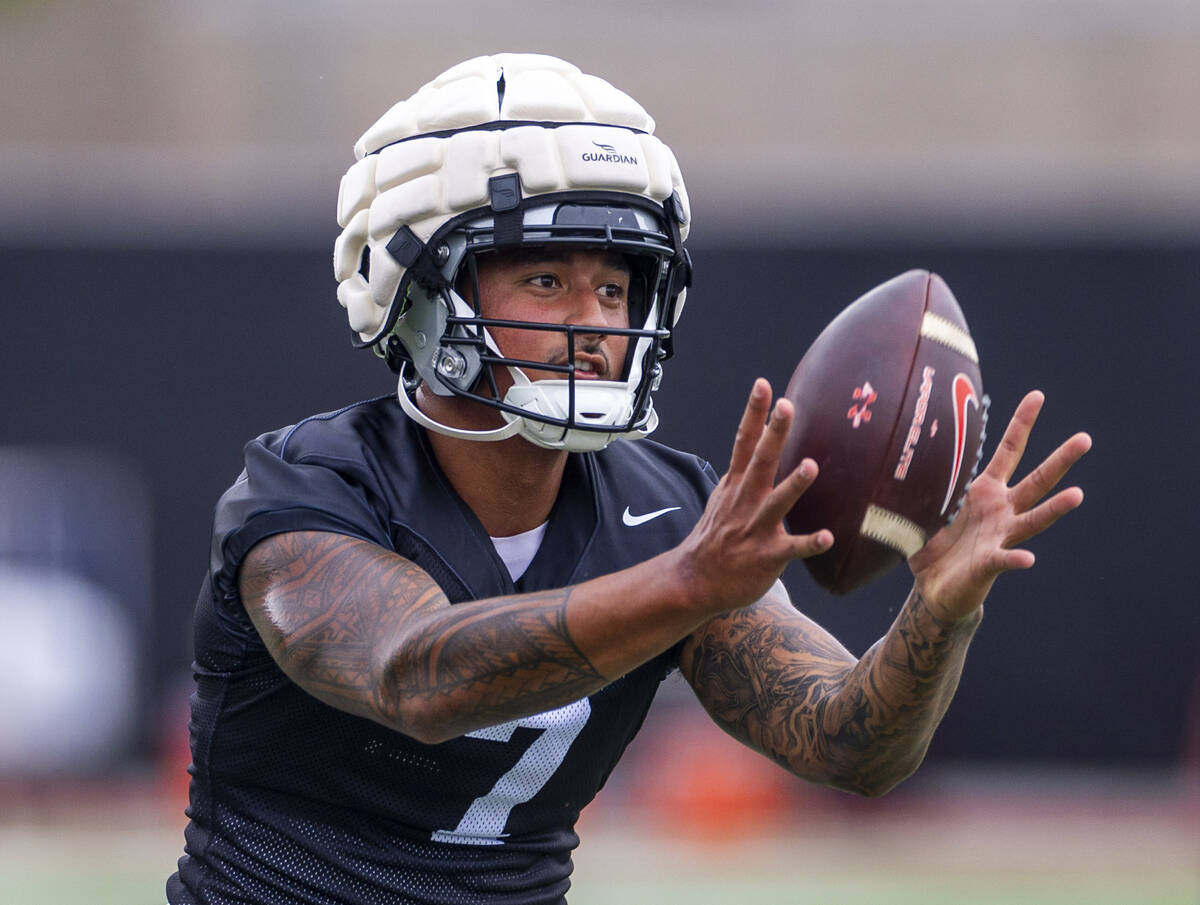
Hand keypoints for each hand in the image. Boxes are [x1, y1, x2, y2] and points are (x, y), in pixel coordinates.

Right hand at [678, 379, 833, 613]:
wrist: (696, 580)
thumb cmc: (717, 538)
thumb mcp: (724, 498)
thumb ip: (744, 474)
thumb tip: (758, 446)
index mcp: (736, 485)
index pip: (744, 441)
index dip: (754, 413)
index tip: (763, 385)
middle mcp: (745, 502)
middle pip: (760, 461)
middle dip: (774, 433)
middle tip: (787, 406)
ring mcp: (755, 528)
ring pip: (777, 503)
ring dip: (794, 485)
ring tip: (811, 466)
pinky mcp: (767, 556)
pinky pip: (792, 549)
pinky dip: (809, 543)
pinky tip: (827, 537)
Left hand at [908, 390, 1090, 620]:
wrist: (934, 588)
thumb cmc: (932, 543)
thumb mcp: (923, 505)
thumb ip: (922, 481)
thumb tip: (900, 450)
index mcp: (985, 490)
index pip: (1008, 451)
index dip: (1022, 424)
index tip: (1038, 396)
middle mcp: (1001, 511)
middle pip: (1036, 481)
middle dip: (1060, 460)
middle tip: (1085, 438)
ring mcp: (999, 537)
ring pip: (1033, 519)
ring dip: (1055, 508)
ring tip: (1077, 495)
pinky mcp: (989, 564)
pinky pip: (1004, 560)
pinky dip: (1015, 559)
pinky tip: (1028, 559)